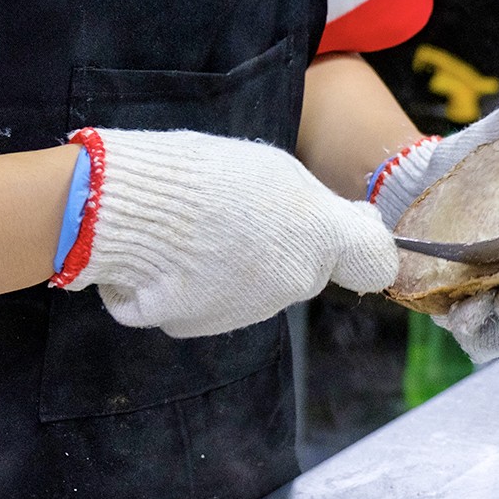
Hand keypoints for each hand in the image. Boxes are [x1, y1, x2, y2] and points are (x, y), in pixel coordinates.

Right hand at [52, 128, 397, 337]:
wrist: (122, 210)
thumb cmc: (202, 176)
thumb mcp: (277, 171)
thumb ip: (324, 209)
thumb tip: (359, 225)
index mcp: (322, 239)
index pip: (376, 263)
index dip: (364, 243)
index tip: (347, 224)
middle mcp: (296, 284)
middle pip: (311, 270)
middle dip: (292, 247)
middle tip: (247, 212)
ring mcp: (251, 311)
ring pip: (264, 287)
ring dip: (245, 264)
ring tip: (204, 229)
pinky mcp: (205, 327)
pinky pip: (218, 302)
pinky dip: (204, 284)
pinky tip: (179, 256)